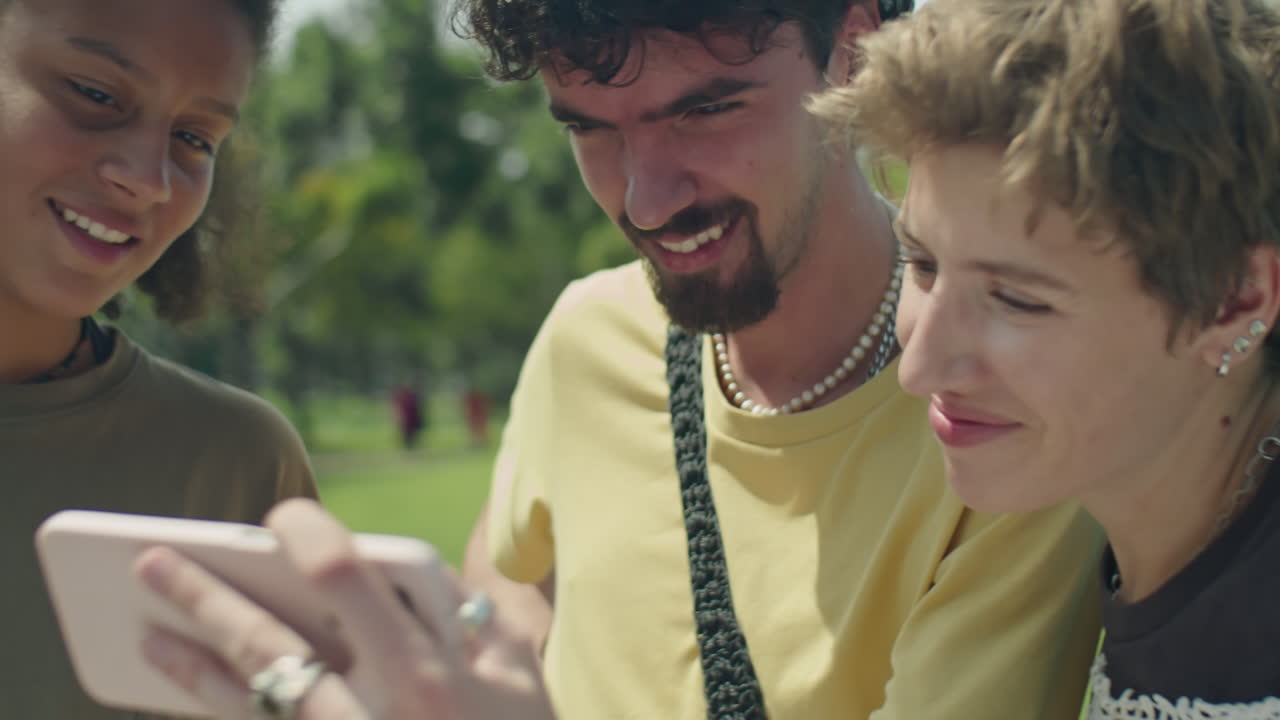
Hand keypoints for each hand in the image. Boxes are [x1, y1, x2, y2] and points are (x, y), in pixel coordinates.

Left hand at [134, 498, 554, 718]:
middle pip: (270, 642)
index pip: (345, 577)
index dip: (305, 534)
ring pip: (249, 703)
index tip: (281, 518)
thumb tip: (417, 571)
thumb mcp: (519, 677)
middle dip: (205, 595)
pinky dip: (222, 714)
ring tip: (149, 635)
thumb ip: (477, 612)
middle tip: (149, 561)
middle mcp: (372, 716)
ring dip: (193, 666)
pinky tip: (193, 693)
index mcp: (427, 674)